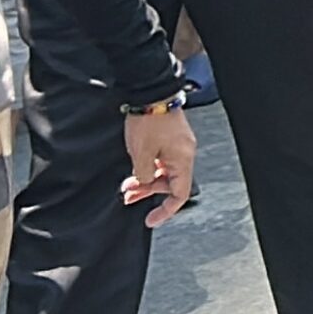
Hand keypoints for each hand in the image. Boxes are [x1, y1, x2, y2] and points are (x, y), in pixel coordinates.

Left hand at [121, 107, 195, 227]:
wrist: (151, 94)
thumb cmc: (149, 121)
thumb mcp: (141, 154)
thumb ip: (143, 175)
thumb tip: (144, 182)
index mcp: (182, 160)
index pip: (179, 193)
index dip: (166, 210)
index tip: (150, 219)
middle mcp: (184, 153)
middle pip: (170, 183)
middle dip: (148, 192)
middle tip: (128, 196)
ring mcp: (178, 146)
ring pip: (164, 172)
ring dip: (146, 180)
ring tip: (127, 184)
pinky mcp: (171, 139)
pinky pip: (162, 161)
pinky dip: (149, 168)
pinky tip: (135, 168)